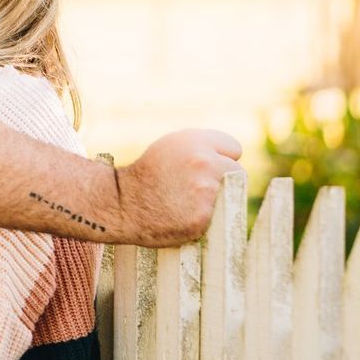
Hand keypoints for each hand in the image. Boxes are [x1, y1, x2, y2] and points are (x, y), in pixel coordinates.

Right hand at [113, 128, 242, 246]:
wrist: (122, 203)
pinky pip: (218, 218)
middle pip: (238, 172)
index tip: (203, 168)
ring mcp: (205, 190)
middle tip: (196, 188)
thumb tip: (233, 158)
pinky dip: (205, 218)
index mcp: (196, 141)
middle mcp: (203, 161)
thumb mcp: (172, 147)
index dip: (220, 159)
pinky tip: (184, 216)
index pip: (234, 149)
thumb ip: (203, 148)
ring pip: (231, 196)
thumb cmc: (148, 174)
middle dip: (222, 180)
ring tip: (188, 202)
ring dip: (217, 200)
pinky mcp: (203, 216)